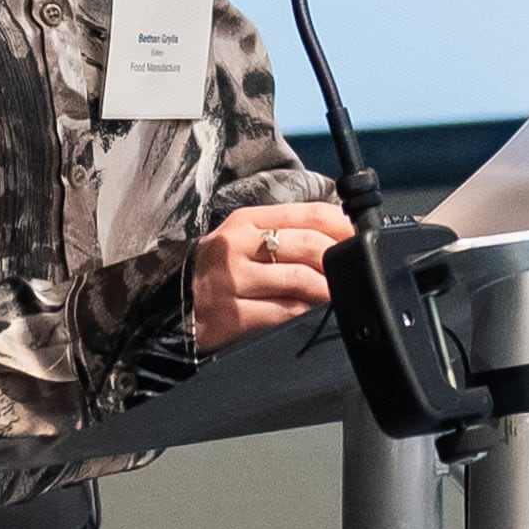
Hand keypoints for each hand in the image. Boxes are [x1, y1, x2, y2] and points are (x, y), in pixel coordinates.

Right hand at [191, 198, 357, 350]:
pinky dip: (303, 313)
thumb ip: (284, 233)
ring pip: (299, 280)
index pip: (307, 213)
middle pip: (309, 245)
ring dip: (326, 289)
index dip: (341, 225)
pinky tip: (309, 313)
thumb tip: (336, 236)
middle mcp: (238, 246)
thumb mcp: (243, 240)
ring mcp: (233, 281)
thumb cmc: (214, 271)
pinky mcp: (231, 315)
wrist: (168, 304)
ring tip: (336, 294)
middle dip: (338, 260)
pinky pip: (282, 313)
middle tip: (353, 271)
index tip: (359, 237)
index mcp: (246, 221)